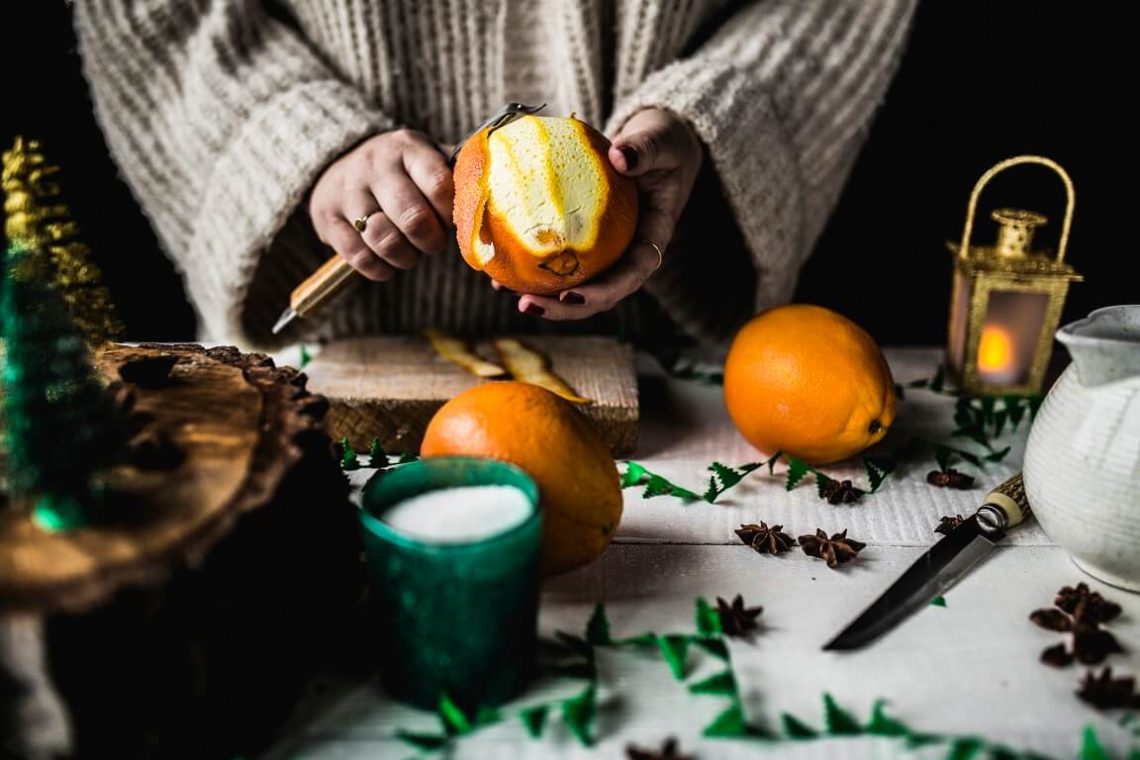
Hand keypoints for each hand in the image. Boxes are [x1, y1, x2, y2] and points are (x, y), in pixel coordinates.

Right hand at [308, 129, 453, 279]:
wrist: (338, 160)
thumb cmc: (401, 169)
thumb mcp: (427, 158)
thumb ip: (458, 177)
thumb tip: (496, 203)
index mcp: (408, 148)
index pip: (440, 186)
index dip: (452, 215)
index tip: (453, 222)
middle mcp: (375, 165)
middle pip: (413, 218)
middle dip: (432, 242)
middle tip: (435, 243)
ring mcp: (348, 191)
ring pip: (384, 240)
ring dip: (407, 257)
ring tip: (411, 252)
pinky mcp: (327, 217)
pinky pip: (359, 257)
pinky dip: (380, 269)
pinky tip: (388, 264)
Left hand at [512, 108, 701, 318]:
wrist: (655, 145)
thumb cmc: (663, 143)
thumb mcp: (661, 140)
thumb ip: (644, 149)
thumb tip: (620, 156)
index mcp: (651, 239)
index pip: (630, 276)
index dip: (602, 293)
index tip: (572, 297)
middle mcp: (627, 254)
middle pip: (598, 293)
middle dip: (563, 308)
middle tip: (527, 304)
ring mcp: (605, 252)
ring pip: (575, 283)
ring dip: (541, 293)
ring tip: (500, 289)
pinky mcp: (584, 243)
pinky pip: (557, 257)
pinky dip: (528, 263)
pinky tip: (495, 263)